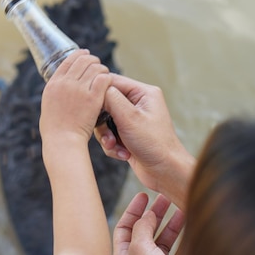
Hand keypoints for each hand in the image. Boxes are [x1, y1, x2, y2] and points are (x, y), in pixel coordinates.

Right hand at [40, 49, 111, 147]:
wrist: (62, 142)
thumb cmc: (55, 131)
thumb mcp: (48, 105)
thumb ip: (56, 92)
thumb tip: (60, 86)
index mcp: (53, 84)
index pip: (67, 60)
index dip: (78, 55)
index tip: (85, 54)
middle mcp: (65, 83)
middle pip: (82, 60)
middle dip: (92, 60)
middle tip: (97, 64)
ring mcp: (79, 89)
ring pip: (95, 67)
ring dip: (102, 69)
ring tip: (105, 74)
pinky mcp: (92, 98)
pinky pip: (103, 79)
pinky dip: (108, 78)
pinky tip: (109, 84)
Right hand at [94, 74, 194, 208]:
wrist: (166, 173)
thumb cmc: (154, 144)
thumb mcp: (129, 118)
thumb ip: (111, 98)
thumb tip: (96, 87)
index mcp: (143, 92)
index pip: (112, 81)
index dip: (98, 92)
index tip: (88, 104)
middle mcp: (138, 103)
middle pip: (105, 102)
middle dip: (103, 122)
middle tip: (107, 134)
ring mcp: (133, 119)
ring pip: (105, 121)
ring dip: (107, 136)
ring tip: (115, 146)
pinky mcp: (128, 134)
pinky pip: (109, 134)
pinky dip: (113, 146)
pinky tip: (123, 154)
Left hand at [114, 193, 184, 254]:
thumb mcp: (140, 248)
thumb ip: (142, 227)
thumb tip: (147, 213)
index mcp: (123, 254)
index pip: (124, 226)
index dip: (133, 209)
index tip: (145, 195)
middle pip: (143, 229)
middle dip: (153, 212)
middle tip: (164, 197)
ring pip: (161, 237)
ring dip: (169, 220)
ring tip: (178, 205)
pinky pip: (175, 247)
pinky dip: (180, 233)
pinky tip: (186, 222)